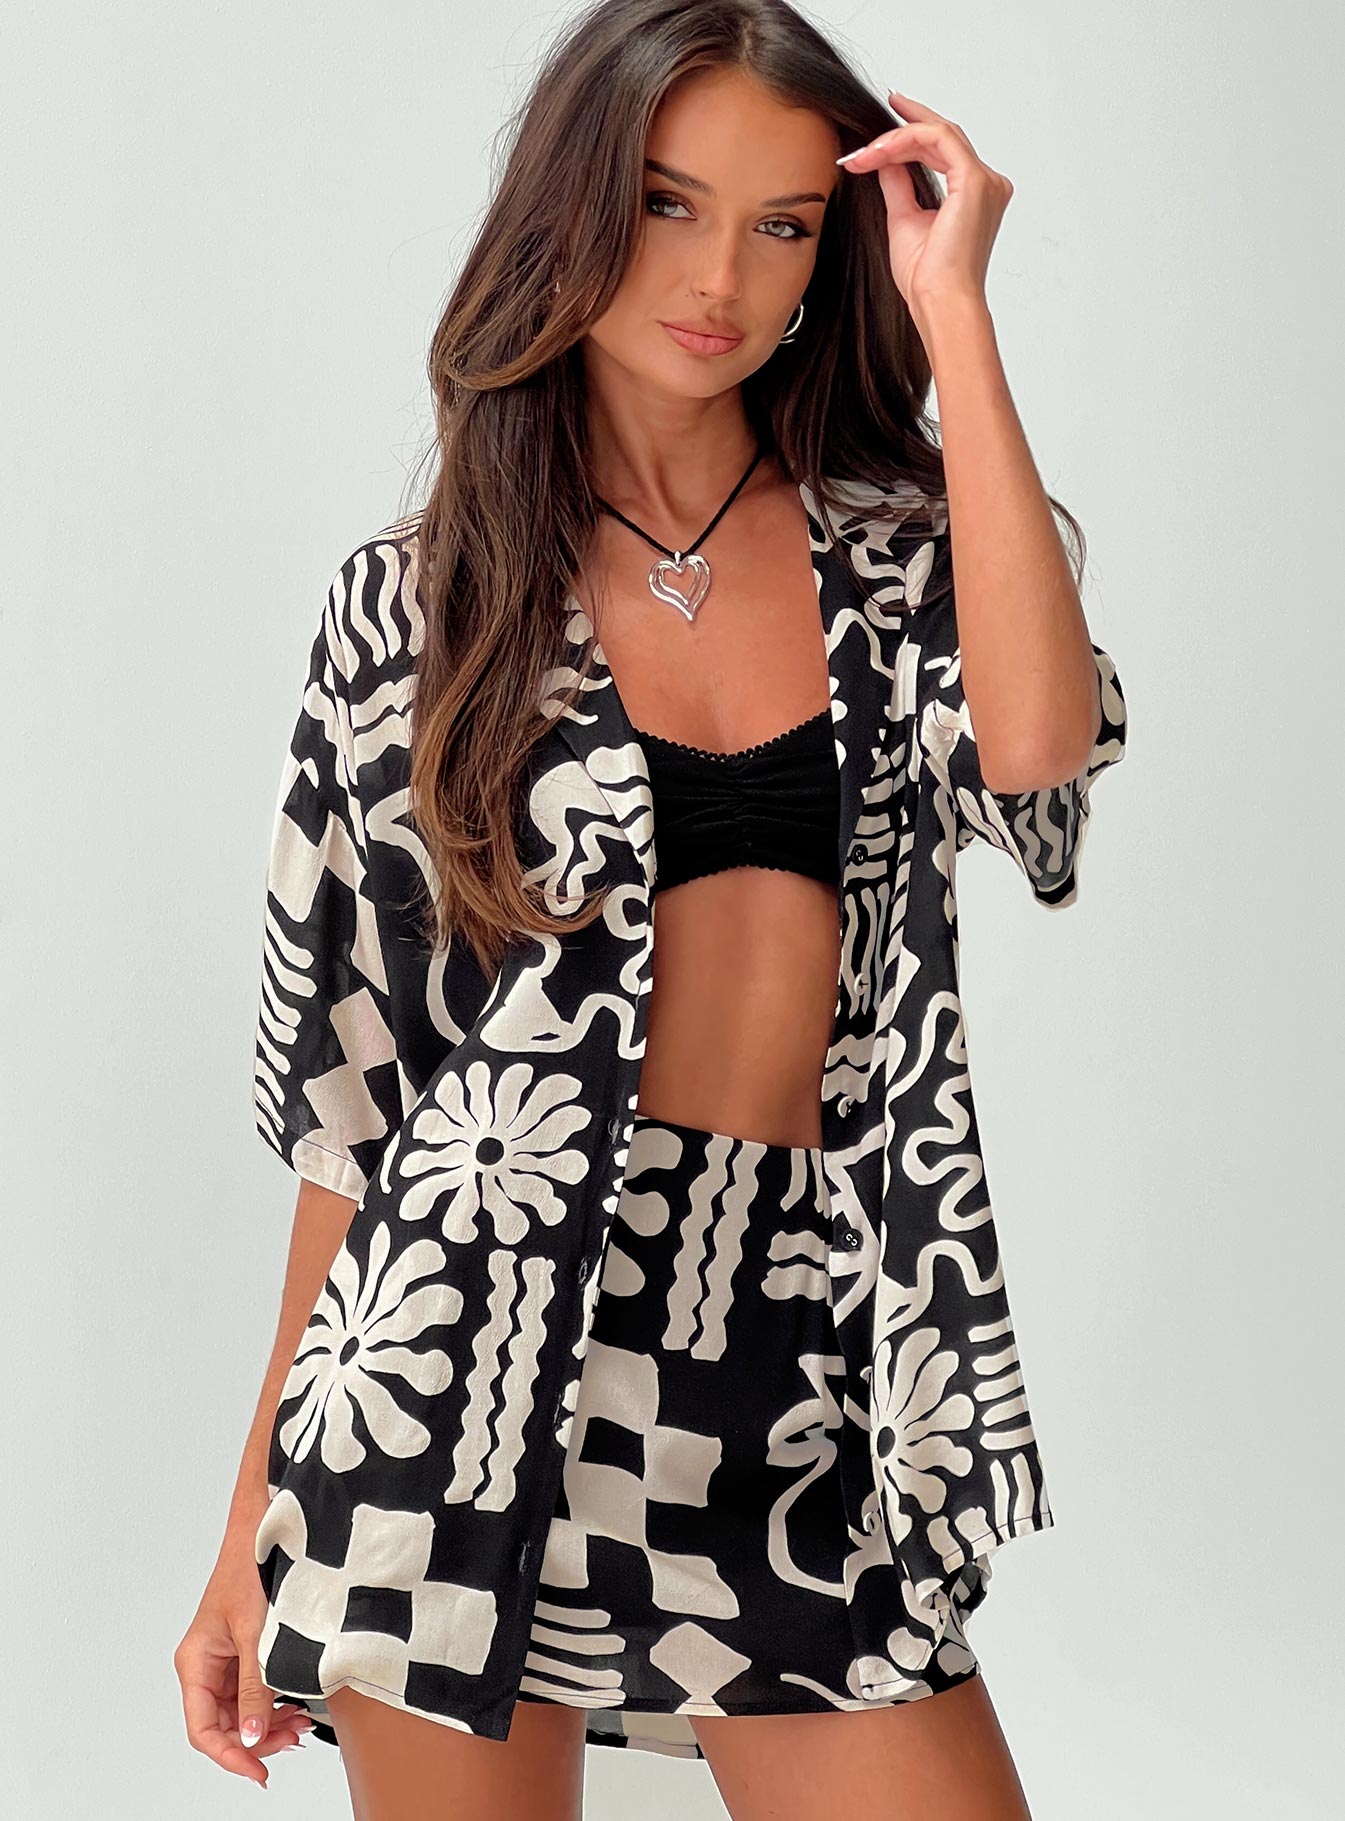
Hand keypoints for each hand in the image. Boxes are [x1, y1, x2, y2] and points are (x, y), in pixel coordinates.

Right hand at [174, 1538, 313, 1788]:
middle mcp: (207, 1664)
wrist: (267, 1527)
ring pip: (243, 1711)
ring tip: (300, 1725)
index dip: (230, 1756)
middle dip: (258, 1740)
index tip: (259, 1771)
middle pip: (224, 1725)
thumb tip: (255, 1736)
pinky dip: (275, 1702)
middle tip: (292, 1742)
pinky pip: (256, 1690)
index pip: (203, 1729)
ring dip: (269, 1723)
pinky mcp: (247, 1650)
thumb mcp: (257, 1634)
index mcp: (195, 1662)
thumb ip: (256, 1688)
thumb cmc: (250, 1568)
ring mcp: (227, 1658)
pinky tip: (296, 1706)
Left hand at [837, 89, 1012, 324]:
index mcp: (974, 196)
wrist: (939, 302)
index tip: (881, 134)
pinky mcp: (973, 180)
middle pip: (942, 136)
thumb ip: (899, 186)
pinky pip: (937, 140)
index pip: (943, 151)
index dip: (910, 137)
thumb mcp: (904, 220)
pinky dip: (904, 141)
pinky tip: (878, 152)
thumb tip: (885, 161)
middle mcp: (986, 184)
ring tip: (864, 152)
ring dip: (896, 138)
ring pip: (938, 134)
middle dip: (904, 126)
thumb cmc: (927, 278)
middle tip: (879, 111)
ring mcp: (984, 180)